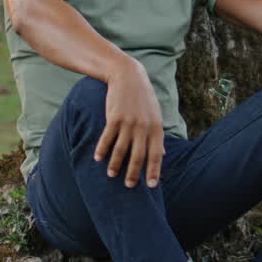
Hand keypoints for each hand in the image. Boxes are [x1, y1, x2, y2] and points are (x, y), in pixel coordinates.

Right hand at [94, 59, 164, 187]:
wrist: (128, 75)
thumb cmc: (143, 97)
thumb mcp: (155, 114)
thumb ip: (157, 135)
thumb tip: (163, 154)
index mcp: (156, 127)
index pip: (156, 154)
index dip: (153, 171)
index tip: (150, 186)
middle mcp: (144, 127)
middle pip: (138, 156)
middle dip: (133, 173)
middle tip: (128, 185)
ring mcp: (129, 122)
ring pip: (121, 150)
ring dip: (115, 165)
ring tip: (111, 175)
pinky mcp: (114, 117)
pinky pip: (107, 138)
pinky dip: (102, 150)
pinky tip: (98, 158)